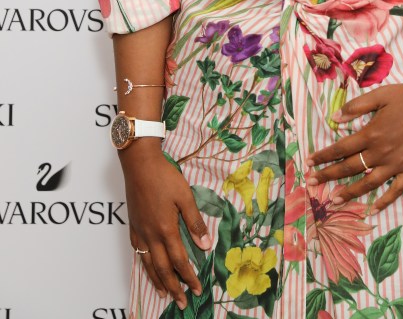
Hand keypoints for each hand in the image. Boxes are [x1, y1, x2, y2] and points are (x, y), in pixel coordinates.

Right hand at [120, 143, 211, 309]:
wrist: (139, 163)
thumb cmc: (164, 176)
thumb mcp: (185, 196)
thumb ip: (195, 221)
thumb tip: (205, 244)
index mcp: (166, 229)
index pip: (180, 261)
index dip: (189, 276)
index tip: (197, 288)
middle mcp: (151, 235)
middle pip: (163, 269)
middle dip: (173, 287)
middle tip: (181, 301)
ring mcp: (140, 231)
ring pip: (148, 264)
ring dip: (157, 281)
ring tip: (164, 294)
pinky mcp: (133, 225)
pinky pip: (138, 252)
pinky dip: (144, 264)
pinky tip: (147, 266)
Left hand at [305, 79, 402, 214]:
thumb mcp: (380, 95)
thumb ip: (356, 107)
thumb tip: (334, 119)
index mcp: (372, 133)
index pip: (340, 149)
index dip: (323, 156)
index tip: (308, 162)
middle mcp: (381, 152)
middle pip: (349, 168)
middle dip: (328, 176)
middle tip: (311, 183)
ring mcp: (397, 164)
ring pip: (368, 183)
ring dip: (349, 193)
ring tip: (333, 200)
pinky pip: (396, 190)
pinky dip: (384, 201)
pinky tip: (373, 209)